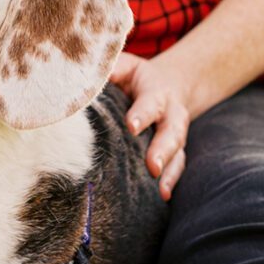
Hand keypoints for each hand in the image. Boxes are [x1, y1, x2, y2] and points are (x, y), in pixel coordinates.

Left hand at [106, 48, 197, 201]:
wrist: (166, 85)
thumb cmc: (134, 78)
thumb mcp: (124, 66)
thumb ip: (111, 70)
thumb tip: (86, 78)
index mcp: (156, 90)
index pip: (151, 101)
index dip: (142, 113)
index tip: (132, 126)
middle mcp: (171, 113)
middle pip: (171, 132)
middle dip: (162, 149)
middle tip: (152, 166)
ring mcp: (175, 134)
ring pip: (177, 152)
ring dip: (169, 171)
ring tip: (159, 189)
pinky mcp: (175, 151)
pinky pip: (177, 167)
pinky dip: (171, 181)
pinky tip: (163, 197)